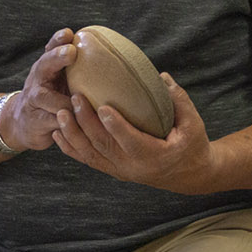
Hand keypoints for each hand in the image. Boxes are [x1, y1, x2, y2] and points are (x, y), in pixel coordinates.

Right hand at [0, 29, 77, 152]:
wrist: (23, 123)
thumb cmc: (52, 98)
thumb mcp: (60, 80)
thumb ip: (78, 69)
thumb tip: (116, 56)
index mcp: (47, 67)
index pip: (51, 48)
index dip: (58, 40)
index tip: (69, 33)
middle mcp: (38, 80)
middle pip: (45, 64)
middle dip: (57, 57)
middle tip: (71, 52)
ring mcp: (34, 101)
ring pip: (47, 98)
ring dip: (63, 98)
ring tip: (77, 97)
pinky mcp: (36, 121)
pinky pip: (51, 121)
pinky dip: (65, 123)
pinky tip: (78, 125)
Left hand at [52, 72, 217, 193]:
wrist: (188, 175)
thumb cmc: (192, 145)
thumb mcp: (194, 124)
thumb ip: (179, 101)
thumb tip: (161, 77)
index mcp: (154, 156)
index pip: (131, 141)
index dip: (116, 126)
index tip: (103, 107)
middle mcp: (132, 167)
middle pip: (104, 146)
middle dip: (86, 122)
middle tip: (75, 98)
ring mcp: (119, 170)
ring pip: (91, 155)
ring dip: (73, 134)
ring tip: (61, 113)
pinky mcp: (112, 169)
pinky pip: (88, 160)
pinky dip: (71, 148)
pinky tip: (57, 133)